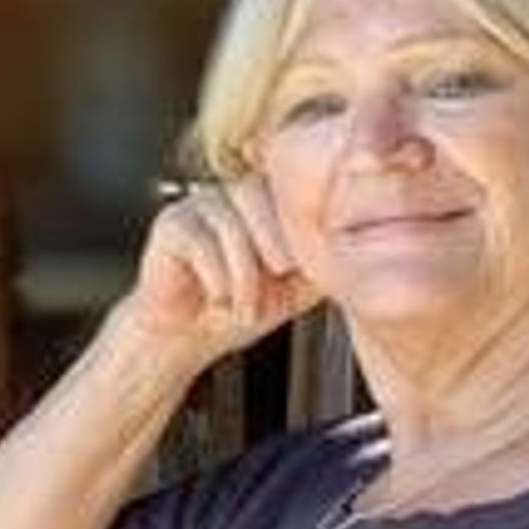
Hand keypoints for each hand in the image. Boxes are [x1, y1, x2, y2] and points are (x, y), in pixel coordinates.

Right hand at [122, 175, 320, 365]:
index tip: (300, 264)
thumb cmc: (239, 307)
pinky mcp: (171, 225)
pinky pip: (202, 244)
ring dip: (245, 277)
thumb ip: (322, 262)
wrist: (187, 338)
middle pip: (260, 197)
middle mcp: (232, 194)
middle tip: (280, 278)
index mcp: (266, 202)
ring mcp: (199, 204)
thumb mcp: (297, 287)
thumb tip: (357, 249)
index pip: (290, 190)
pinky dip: (217, 281)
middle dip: (276, 244)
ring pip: (233, 226)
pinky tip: (218, 301)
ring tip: (246, 308)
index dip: (300, 224)